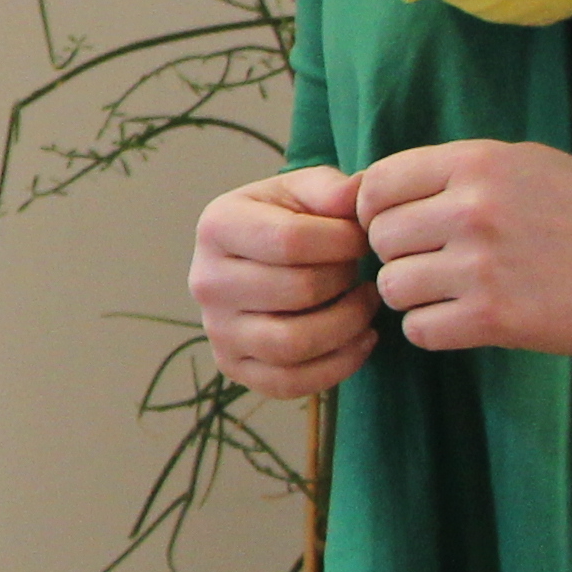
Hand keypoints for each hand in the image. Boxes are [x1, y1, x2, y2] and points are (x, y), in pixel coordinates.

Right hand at [189, 165, 379, 395]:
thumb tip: (359, 194)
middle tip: (363, 271)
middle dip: (346, 281)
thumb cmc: (286, 218)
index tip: (363, 237)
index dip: (342, 241)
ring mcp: (216, 329)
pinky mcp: (233, 367)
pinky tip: (362, 339)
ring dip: (348, 325)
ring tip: (366, 304)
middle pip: (297, 292)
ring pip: (293, 344)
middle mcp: (206, 281)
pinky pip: (290, 383)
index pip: (290, 241)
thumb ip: (333, 189)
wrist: (254, 256)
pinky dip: (339, 366)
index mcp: (217, 225)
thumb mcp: (304, 190)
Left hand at [357, 138, 571, 356]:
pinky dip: (432, 329)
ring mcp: (481, 265)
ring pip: (392, 287)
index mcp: (476, 162)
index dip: (373, 210)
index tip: (392, 226)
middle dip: (397, 254)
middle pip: (380, 238)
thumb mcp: (523, 164)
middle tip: (430, 264)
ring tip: (448, 293)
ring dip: (412, 295)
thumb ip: (455, 173)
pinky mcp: (494, 318)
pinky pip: (419, 329)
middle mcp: (472, 208)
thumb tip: (376, 192)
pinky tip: (460, 320)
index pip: (378, 184)